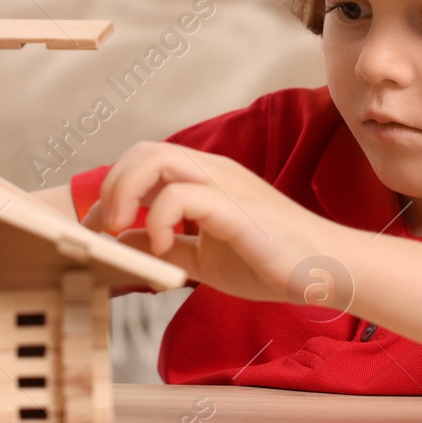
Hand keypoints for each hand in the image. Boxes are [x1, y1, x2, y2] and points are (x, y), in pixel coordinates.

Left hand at [93, 141, 345, 304]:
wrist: (325, 271)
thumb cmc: (272, 262)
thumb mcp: (203, 259)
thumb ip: (166, 245)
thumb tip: (123, 241)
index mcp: (206, 178)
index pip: (146, 160)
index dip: (113, 188)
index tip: (96, 226)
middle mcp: (213, 171)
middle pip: (144, 150)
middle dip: (112, 185)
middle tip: (103, 227)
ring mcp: (225, 184)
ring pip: (157, 159)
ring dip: (126, 193)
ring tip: (120, 230)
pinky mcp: (235, 207)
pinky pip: (180, 195)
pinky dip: (157, 220)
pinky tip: (162, 248)